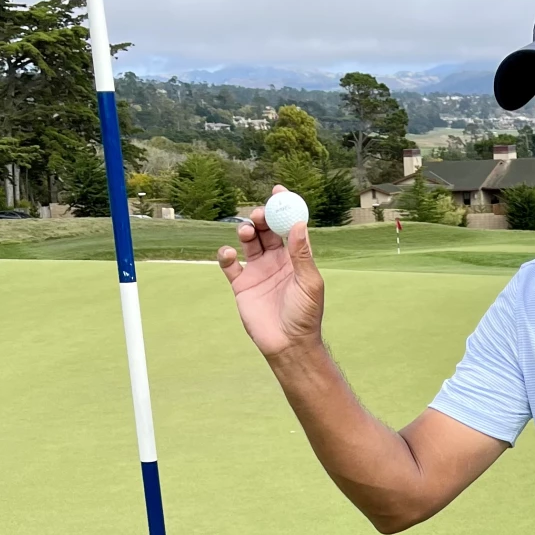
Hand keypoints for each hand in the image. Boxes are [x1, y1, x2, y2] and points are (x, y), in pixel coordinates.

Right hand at [217, 185, 324, 358]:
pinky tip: (228, 254)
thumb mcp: (309, 282)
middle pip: (266, 230)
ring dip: (246, 232)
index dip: (283, 207)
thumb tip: (299, 224)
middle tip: (259, 213)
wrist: (288, 344)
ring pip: (249, 242)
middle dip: (262, 217)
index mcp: (295, 257)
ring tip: (248, 232)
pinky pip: (230, 265)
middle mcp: (276, 260)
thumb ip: (301, 254)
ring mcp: (258, 271)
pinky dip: (226, 254)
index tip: (277, 191)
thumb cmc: (305, 315)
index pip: (288, 226)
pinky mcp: (241, 285)